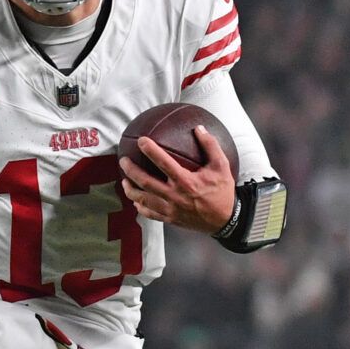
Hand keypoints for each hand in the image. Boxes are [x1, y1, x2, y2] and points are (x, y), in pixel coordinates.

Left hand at [119, 127, 235, 232]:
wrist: (226, 220)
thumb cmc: (223, 192)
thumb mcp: (221, 166)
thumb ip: (210, 146)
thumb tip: (199, 128)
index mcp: (186, 182)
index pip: (163, 162)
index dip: (150, 150)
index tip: (141, 140)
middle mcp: (174, 196)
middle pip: (145, 182)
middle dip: (131, 170)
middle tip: (123, 160)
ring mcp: (170, 209)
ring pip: (143, 199)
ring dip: (130, 190)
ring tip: (124, 181)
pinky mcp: (170, 219)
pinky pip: (149, 214)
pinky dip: (140, 207)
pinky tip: (136, 201)